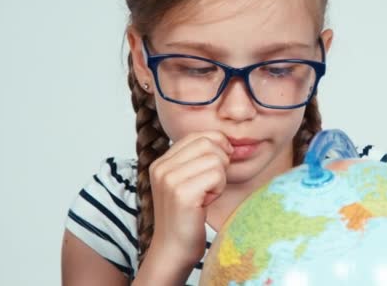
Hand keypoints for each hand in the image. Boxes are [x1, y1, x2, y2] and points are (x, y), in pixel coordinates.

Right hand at [147, 131, 232, 266]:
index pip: (197, 136)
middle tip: (214, 183)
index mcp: (161, 162)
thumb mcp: (187, 181)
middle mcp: (161, 167)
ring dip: (220, 177)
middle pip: (208, 143)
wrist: (173, 251)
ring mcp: (169, 179)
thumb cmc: (187, 218)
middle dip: (221, 161)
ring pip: (215, 158)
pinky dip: (219, 188)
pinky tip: (207, 202)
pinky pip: (216, 175)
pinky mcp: (182, 193)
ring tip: (208, 194)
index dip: (217, 145)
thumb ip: (198, 159)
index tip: (221, 164)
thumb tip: (225, 140)